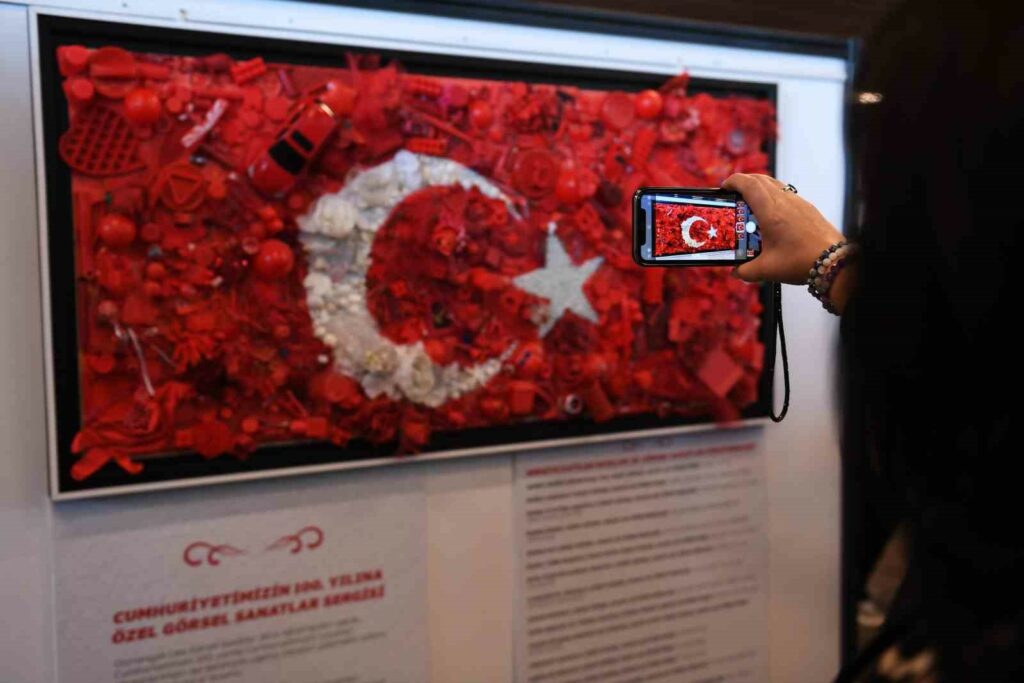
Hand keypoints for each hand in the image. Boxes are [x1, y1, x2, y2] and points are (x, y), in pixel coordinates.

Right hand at [722, 174, 844, 284]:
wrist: (833, 261)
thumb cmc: (801, 261)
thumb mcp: (766, 270)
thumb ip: (745, 271)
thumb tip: (736, 271)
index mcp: (770, 211)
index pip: (748, 184)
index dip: (733, 181)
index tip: (724, 187)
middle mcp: (784, 201)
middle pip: (760, 179)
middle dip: (744, 182)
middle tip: (734, 193)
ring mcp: (798, 202)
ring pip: (775, 184)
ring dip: (760, 187)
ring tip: (751, 202)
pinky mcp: (808, 208)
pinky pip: (787, 193)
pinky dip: (774, 196)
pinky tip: (772, 215)